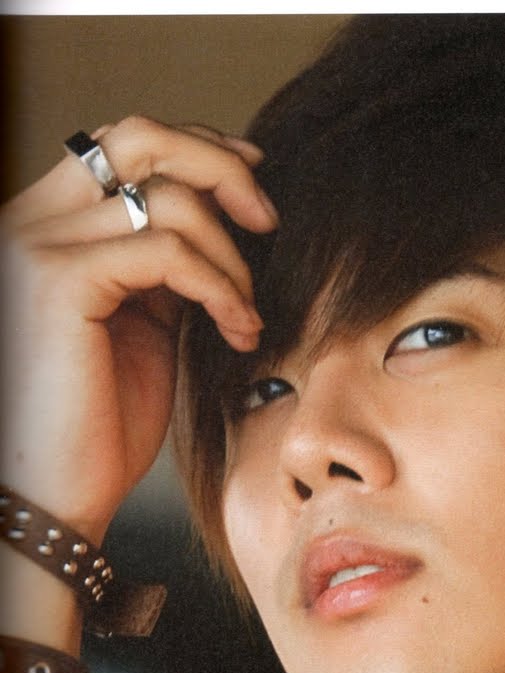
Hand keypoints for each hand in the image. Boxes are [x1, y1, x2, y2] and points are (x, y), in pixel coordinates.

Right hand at [0, 117, 277, 541]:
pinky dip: (220, 285)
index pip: (121, 146)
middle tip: (269, 221)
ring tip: (247, 316)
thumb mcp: (141, 330)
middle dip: (220, 168)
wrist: (54, 497)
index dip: (195, 149)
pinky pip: (168, 250)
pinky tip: (237, 329)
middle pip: (138, 136)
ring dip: (231, 256)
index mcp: (46, 227)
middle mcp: (29, 221)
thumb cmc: (97, 431)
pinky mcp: (60, 280)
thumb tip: (222, 224)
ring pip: (166, 197)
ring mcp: (37, 245)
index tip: (254, 185)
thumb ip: (164, 271)